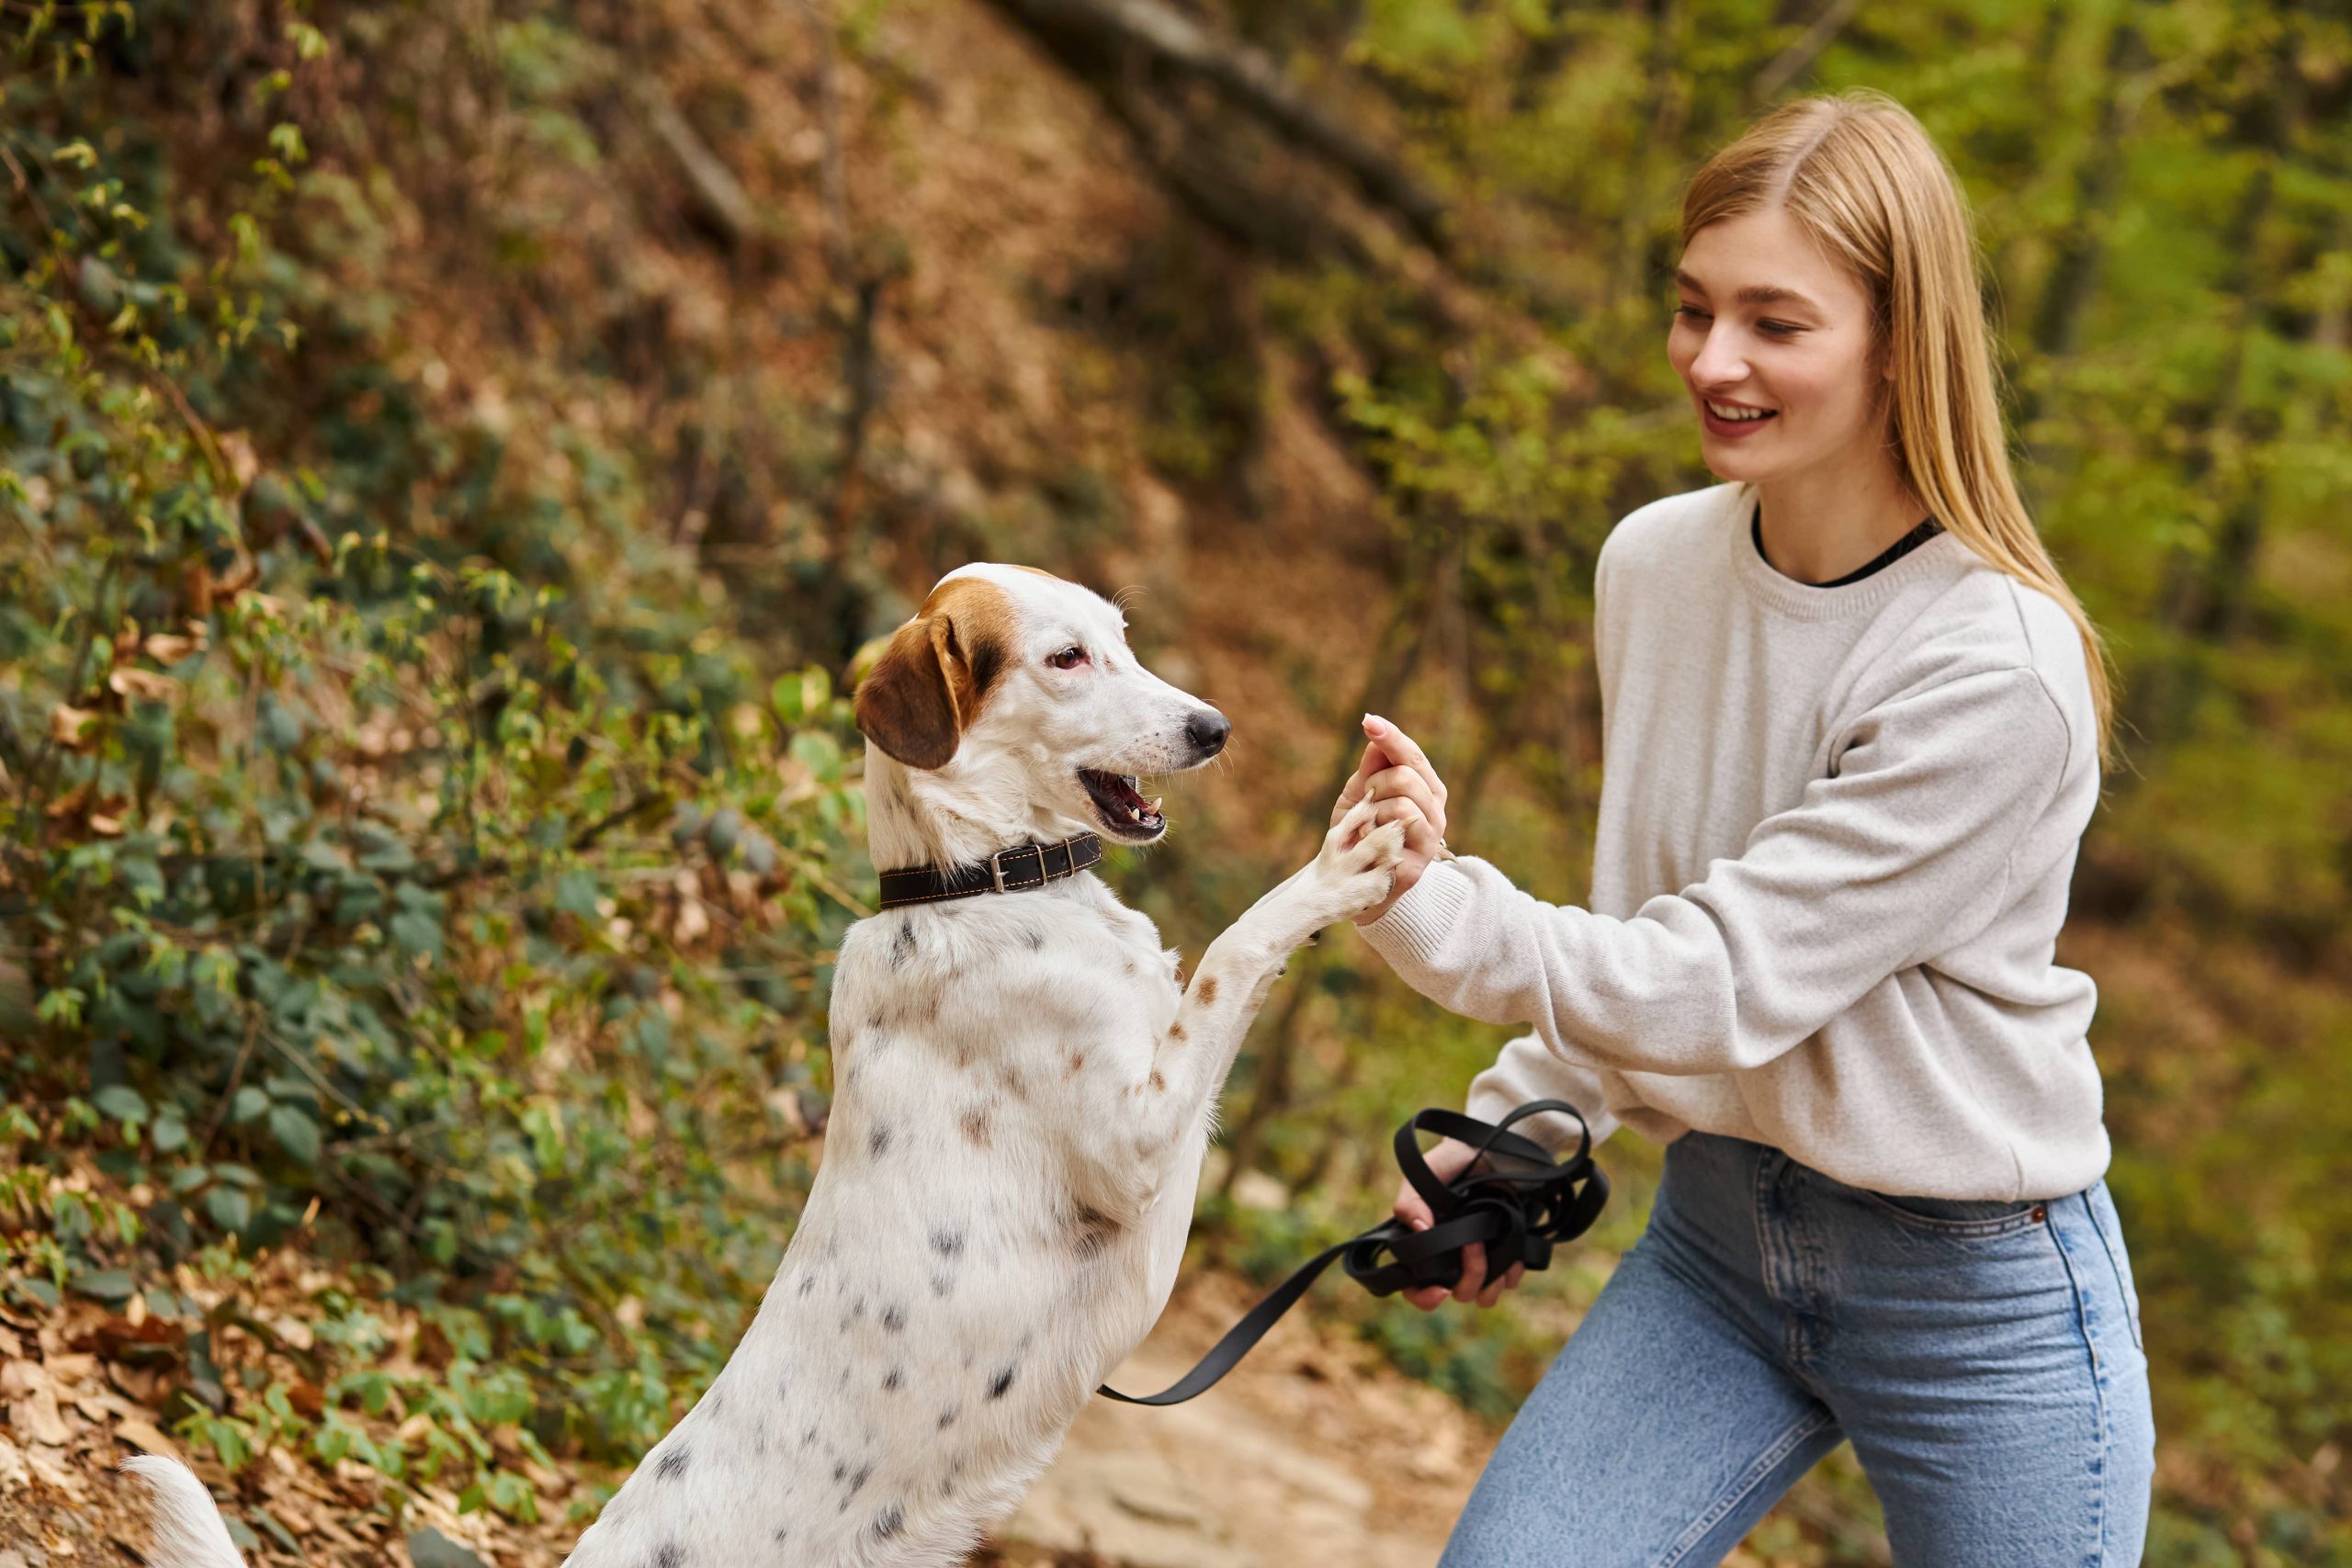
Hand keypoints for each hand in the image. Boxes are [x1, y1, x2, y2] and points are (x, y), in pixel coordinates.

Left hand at [1331, 714, 1447, 924]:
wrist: (1357, 879)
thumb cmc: (1362, 831)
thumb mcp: (1361, 794)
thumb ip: (1370, 767)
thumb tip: (1376, 732)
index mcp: (1426, 787)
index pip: (1412, 755)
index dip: (1391, 737)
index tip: (1369, 721)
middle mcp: (1435, 809)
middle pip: (1405, 775)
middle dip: (1374, 785)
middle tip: (1366, 803)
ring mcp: (1430, 836)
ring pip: (1401, 803)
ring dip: (1372, 812)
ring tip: (1368, 826)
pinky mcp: (1419, 861)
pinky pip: (1393, 834)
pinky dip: (1371, 833)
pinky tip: (1368, 841)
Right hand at [1393, 1137, 1528, 1311]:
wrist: (1497, 1151)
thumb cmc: (1455, 1161)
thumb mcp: (1426, 1173)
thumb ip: (1410, 1200)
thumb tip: (1419, 1230)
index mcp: (1426, 1243)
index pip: (1414, 1287)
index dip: (1422, 1297)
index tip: (1440, 1291)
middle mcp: (1451, 1257)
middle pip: (1456, 1293)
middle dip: (1467, 1279)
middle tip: (1473, 1246)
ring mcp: (1480, 1258)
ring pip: (1483, 1295)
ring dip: (1490, 1281)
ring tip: (1496, 1250)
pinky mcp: (1506, 1255)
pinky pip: (1509, 1281)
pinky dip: (1511, 1270)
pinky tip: (1512, 1248)